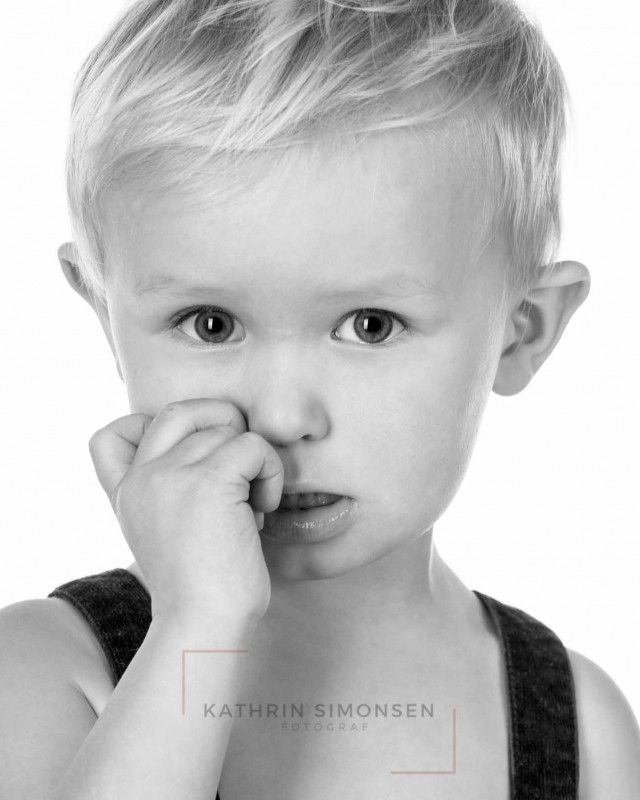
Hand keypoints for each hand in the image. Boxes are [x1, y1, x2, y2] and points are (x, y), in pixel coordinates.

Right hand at [88, 399, 283, 625]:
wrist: (204, 626)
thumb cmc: (201, 588)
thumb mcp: (166, 532)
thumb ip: (170, 491)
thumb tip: (220, 445)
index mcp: (127, 492)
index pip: (114, 433)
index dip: (152, 428)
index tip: (189, 461)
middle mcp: (142, 478)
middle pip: (181, 410)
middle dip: (220, 424)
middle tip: (240, 466)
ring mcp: (170, 475)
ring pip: (227, 430)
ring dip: (253, 462)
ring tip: (252, 505)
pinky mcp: (208, 481)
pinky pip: (253, 445)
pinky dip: (270, 470)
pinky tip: (264, 507)